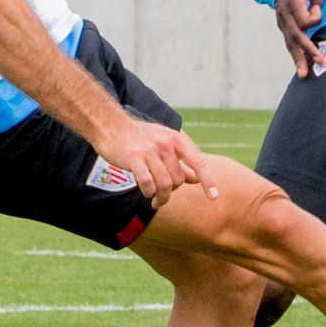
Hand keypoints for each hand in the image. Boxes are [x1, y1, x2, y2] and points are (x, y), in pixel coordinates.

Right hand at [92, 114, 208, 204]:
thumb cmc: (140, 137)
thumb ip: (181, 161)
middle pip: (179, 179)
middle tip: (162, 194)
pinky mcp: (134, 158)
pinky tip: (146, 193)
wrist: (111, 125)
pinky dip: (149, 193)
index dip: (208, 180)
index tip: (214, 196)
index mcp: (176, 139)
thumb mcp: (164, 144)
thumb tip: (198, 179)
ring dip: (161, 198)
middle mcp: (166, 143)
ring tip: (156, 202)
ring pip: (165, 184)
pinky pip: (148, 183)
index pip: (198, 162)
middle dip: (172, 191)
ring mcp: (150, 150)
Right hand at [272, 0, 325, 75]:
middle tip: (320, 61)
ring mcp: (283, 22)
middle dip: (308, 49)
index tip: (318, 6)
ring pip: (291, 43)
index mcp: (291, 1)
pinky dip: (295, 56)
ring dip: (298, 59)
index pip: (303, 18)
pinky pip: (290, 44)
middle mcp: (285, 15)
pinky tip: (301, 69)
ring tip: (304, 75)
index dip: (315, 16)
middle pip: (297, 36)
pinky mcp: (285, 28)